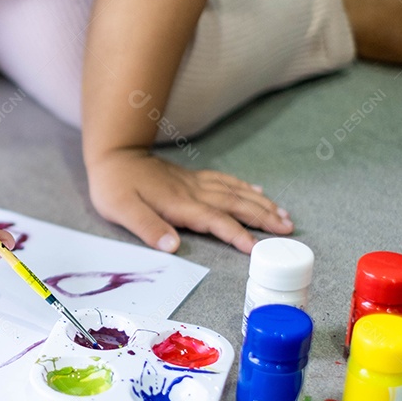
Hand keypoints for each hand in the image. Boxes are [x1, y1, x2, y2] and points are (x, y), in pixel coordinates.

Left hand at [86, 149, 292, 253]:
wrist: (113, 152)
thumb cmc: (114, 185)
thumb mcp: (122, 210)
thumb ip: (147, 228)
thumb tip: (172, 246)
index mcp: (179, 204)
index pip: (215, 221)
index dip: (236, 234)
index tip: (256, 248)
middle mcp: (192, 192)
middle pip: (234, 205)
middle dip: (263, 217)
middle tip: (288, 230)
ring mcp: (194, 183)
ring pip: (235, 192)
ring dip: (260, 204)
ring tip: (283, 215)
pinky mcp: (191, 178)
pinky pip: (225, 181)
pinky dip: (244, 187)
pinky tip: (257, 192)